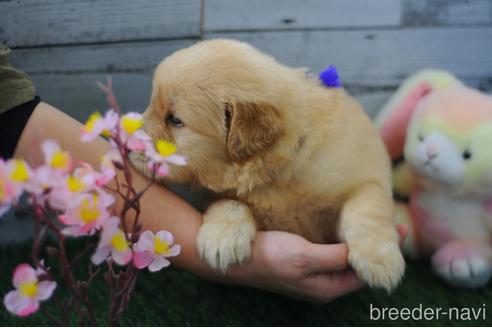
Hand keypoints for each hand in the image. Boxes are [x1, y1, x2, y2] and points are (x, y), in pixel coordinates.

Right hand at [228, 224, 407, 302]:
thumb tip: (364, 255)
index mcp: (326, 287)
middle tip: (391, 224)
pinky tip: (345, 227)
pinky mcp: (301, 263)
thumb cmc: (268, 257)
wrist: (234, 259)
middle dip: (374, 247)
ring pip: (343, 259)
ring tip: (375, 224)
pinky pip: (330, 253)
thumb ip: (335, 257)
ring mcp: (311, 274)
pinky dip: (342, 241)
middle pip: (356, 267)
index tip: (399, 229)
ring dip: (358, 243)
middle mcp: (322, 284)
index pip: (364, 272)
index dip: (382, 252)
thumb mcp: (305, 256)